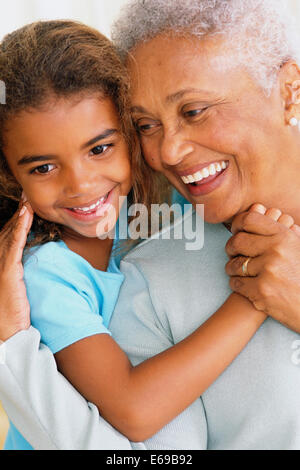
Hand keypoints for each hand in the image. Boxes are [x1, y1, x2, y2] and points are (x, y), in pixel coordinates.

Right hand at [0, 201, 32, 340]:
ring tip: (27, 201)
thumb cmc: (12, 314)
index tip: (25, 206)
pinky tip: (26, 216)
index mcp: (0, 265)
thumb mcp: (16, 290)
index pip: (8, 238)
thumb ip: (19, 274)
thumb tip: (30, 264)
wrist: (7, 334)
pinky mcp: (7, 273)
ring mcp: (0, 267)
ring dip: (19, 217)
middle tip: (26, 197)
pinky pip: (14, 246)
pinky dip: (20, 229)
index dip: (16, 222)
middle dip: (18, 215)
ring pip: (10, 235)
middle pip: (8, 233)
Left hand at [225, 204, 299, 332]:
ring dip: (233, 269)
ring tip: (239, 271)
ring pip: (234, 264)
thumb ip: (280, 230)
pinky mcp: (261, 290)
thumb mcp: (298, 247)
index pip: (250, 219)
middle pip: (237, 241)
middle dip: (231, 248)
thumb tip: (258, 208)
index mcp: (285, 236)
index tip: (236, 231)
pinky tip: (245, 285)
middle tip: (232, 253)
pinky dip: (237, 284)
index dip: (237, 224)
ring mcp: (268, 270)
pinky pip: (236, 283)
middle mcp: (276, 250)